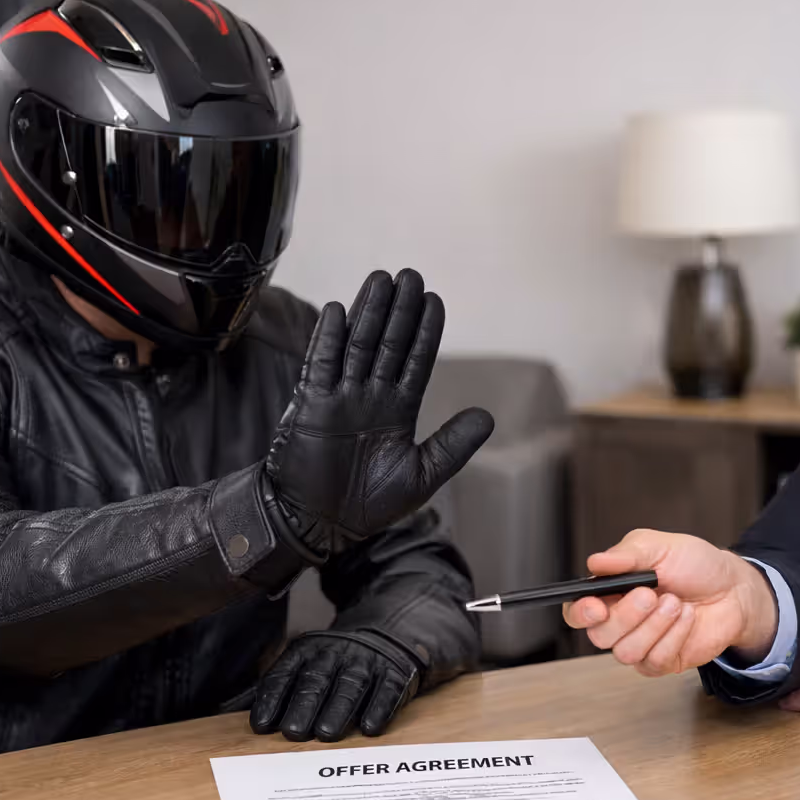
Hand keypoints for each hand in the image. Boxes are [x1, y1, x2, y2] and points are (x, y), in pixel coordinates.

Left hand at [250, 630, 424, 740]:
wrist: (386, 636)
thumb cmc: (334, 662)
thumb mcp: (303, 661)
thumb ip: (275, 687)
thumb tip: (232, 712)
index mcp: (306, 650)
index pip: (284, 674)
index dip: (271, 699)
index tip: (261, 725)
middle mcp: (335, 653)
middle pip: (315, 681)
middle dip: (303, 706)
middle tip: (293, 733)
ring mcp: (366, 661)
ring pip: (349, 686)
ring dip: (337, 711)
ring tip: (326, 734)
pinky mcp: (394, 673)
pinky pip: (386, 690)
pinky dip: (378, 709)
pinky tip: (369, 728)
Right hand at [261, 269, 493, 561]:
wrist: (318, 524)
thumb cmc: (369, 505)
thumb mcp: (421, 476)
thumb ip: (452, 445)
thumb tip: (488, 417)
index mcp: (398, 410)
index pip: (415, 361)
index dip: (425, 331)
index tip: (435, 299)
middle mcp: (370, 396)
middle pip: (386, 343)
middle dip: (398, 311)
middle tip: (411, 275)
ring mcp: (340, 397)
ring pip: (356, 345)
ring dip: (368, 313)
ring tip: (381, 279)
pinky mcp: (311, 405)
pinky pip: (320, 366)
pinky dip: (328, 339)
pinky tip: (339, 311)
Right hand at [561, 529, 779, 675]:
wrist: (733, 588)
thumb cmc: (695, 565)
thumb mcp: (661, 546)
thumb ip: (626, 554)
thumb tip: (595, 562)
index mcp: (610, 592)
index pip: (577, 612)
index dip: (580, 613)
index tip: (596, 606)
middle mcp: (620, 622)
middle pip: (599, 635)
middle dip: (626, 615)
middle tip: (650, 593)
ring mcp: (640, 644)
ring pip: (625, 652)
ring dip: (654, 625)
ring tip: (675, 602)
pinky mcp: (662, 662)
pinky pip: (654, 660)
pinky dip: (674, 635)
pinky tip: (686, 617)